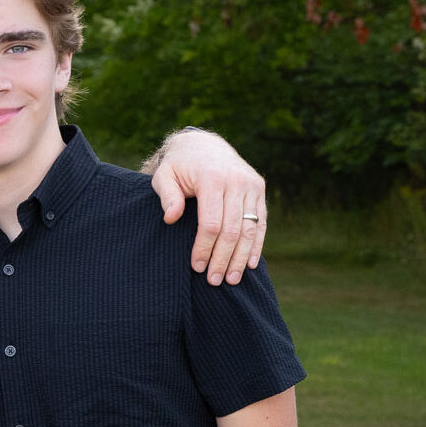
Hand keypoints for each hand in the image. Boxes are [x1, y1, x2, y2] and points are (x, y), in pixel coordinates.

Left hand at [148, 129, 266, 284]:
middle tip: (214, 281)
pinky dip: (256, 245)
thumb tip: (171, 219)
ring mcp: (251, 185)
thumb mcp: (164, 176)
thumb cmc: (179, 165)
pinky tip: (250, 264)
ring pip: (250, 229)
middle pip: (232, 230)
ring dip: (241, 258)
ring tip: (231, 280)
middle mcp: (236, 181)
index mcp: (212, 178)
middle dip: (223, 259)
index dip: (204, 248)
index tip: (196, 267)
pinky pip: (261, 222)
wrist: (204, 144)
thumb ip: (167, 196)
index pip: (210, 223)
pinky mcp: (259, 189)